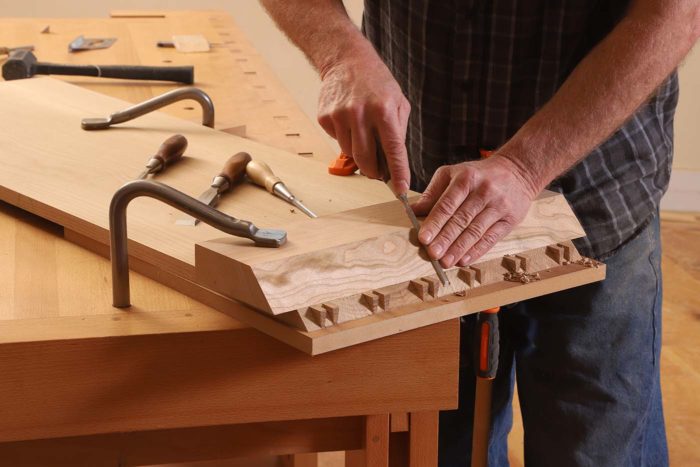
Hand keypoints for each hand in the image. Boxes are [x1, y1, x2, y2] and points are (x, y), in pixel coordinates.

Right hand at [318, 50, 410, 193]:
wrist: (347, 60)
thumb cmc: (376, 83)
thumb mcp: (398, 102)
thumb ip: (397, 133)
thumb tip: (393, 165)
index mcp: (383, 110)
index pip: (393, 150)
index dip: (398, 173)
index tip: (401, 190)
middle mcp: (360, 113)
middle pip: (366, 160)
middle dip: (374, 171)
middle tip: (378, 172)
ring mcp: (340, 116)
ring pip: (350, 153)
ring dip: (358, 152)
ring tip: (362, 131)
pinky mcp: (325, 117)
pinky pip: (337, 141)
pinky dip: (345, 138)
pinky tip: (349, 121)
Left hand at [411, 156, 538, 267]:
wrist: (518, 171)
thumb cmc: (477, 175)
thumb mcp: (453, 174)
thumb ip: (433, 193)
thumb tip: (412, 210)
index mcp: (466, 179)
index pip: (448, 204)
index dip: (435, 222)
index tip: (423, 238)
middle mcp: (484, 191)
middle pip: (461, 220)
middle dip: (445, 239)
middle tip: (432, 254)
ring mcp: (499, 206)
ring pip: (476, 231)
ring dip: (459, 249)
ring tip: (445, 262)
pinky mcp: (510, 219)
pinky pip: (491, 238)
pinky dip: (476, 251)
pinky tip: (464, 260)